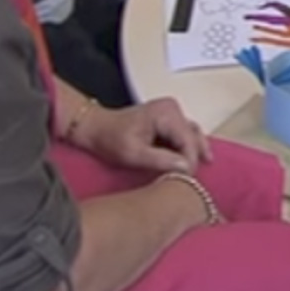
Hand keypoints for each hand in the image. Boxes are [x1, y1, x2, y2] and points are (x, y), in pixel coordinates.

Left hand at [79, 98, 212, 173]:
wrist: (95, 128)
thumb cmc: (110, 139)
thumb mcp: (132, 154)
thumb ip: (160, 160)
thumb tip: (186, 167)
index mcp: (166, 113)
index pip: (188, 139)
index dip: (190, 161)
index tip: (187, 181)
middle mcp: (172, 109)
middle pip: (193, 136)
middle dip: (193, 158)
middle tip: (192, 181)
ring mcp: (171, 113)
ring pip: (192, 136)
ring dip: (193, 155)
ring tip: (193, 174)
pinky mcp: (169, 120)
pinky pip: (184, 136)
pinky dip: (186, 150)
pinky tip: (187, 165)